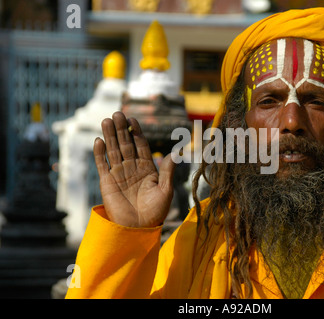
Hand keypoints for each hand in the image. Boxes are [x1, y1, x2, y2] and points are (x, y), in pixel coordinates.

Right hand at [93, 111, 175, 227]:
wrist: (139, 229)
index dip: (137, 133)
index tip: (134, 120)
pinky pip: (102, 165)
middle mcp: (131, 168)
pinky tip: (98, 140)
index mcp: (147, 168)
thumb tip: (176, 153)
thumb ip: (167, 171)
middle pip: (125, 144)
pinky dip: (99, 153)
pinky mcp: (107, 182)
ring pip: (113, 151)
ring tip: (106, 120)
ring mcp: (118, 174)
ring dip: (109, 136)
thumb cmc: (156, 212)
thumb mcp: (166, 190)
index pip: (140, 145)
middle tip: (117, 114)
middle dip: (121, 129)